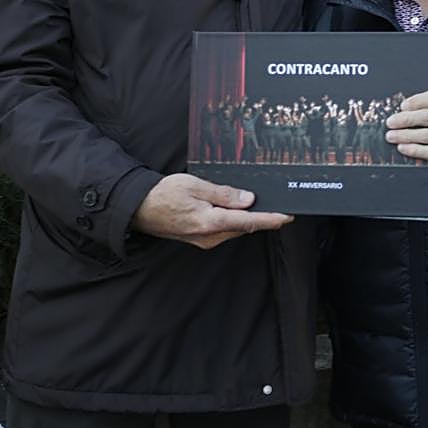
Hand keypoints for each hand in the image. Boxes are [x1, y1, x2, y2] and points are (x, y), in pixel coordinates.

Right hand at [131, 173, 292, 249]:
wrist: (139, 209)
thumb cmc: (164, 194)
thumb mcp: (195, 186)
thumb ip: (223, 194)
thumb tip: (248, 199)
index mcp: (209, 222)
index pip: (248, 222)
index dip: (270, 219)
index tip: (287, 216)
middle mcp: (209, 236)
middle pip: (244, 227)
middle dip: (263, 218)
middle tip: (281, 205)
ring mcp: (205, 240)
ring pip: (235, 229)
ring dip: (249, 219)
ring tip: (264, 206)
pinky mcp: (201, 239)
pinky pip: (225, 230)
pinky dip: (236, 221)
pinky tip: (239, 210)